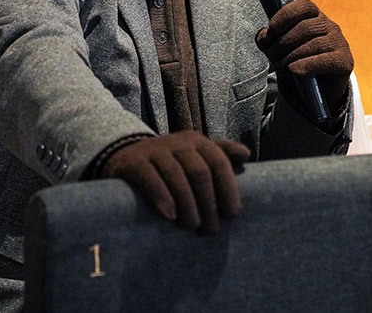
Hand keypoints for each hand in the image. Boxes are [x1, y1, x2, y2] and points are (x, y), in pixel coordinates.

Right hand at [101, 131, 248, 232]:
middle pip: (199, 172)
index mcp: (197, 141)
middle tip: (211, 229)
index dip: (228, 189)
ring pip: (176, 176)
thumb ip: (220, 154)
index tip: (232, 215)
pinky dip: (162, 197)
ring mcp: (155, 150)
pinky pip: (150, 178)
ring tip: (192, 226)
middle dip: (208, 203)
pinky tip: (170, 215)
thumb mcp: (196, 155)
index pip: (219, 163)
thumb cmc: (170, 162)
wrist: (126, 155)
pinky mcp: (134, 162)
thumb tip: (246, 154)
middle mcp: (178, 142)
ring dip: (188, 204)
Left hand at [255, 0, 352, 110]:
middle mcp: (329, 26)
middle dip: (283, 43)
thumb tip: (264, 36)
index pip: (304, 6)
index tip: (272, 29)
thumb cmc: (296, 61)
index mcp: (314, 16)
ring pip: (313, 44)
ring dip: (291, 57)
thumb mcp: (278, 49)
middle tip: (271, 58)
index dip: (286, 15)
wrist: (316, 89)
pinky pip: (325, 60)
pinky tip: (294, 71)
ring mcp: (339, 42)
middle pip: (304, 28)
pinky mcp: (345, 61)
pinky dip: (306, 65)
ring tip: (280, 68)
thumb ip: (268, 39)